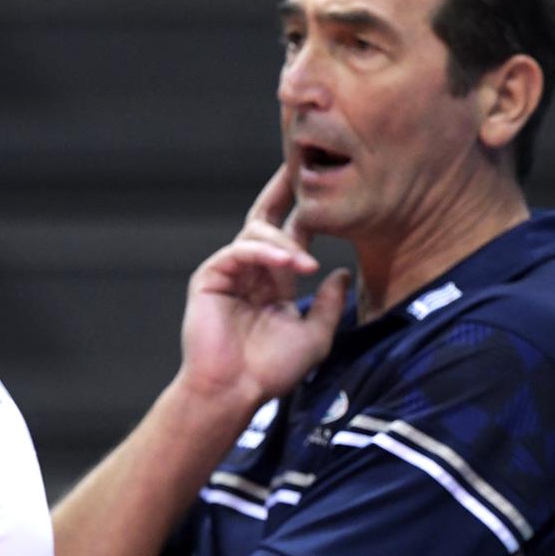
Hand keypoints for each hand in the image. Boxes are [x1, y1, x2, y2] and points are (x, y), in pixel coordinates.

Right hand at [175, 165, 349, 414]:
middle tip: (300, 165)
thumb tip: (343, 273)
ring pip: (258, 232)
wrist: (236, 390)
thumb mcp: (315, 335)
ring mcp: (229, 271)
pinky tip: (289, 263)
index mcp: (274, 280)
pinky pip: (240, 250)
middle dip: (282, 191)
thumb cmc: (272, 370)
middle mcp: (252, 270)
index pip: (291, 235)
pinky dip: (265, 252)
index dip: (305, 212)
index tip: (325, 186)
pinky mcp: (211, 276)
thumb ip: (329, 304)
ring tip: (304, 265)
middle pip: (266, 218)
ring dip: (286, 243)